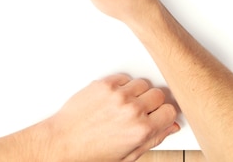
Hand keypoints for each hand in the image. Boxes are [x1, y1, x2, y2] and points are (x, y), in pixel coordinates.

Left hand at [45, 74, 178, 161]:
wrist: (63, 142)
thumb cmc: (91, 153)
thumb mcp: (128, 155)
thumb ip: (153, 139)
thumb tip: (169, 127)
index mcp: (141, 129)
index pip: (170, 111)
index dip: (165, 114)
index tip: (160, 115)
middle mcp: (132, 109)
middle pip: (159, 94)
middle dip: (153, 103)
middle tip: (143, 111)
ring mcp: (117, 94)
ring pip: (143, 83)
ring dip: (138, 93)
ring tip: (126, 105)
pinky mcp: (104, 84)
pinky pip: (124, 78)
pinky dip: (123, 86)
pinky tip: (115, 98)